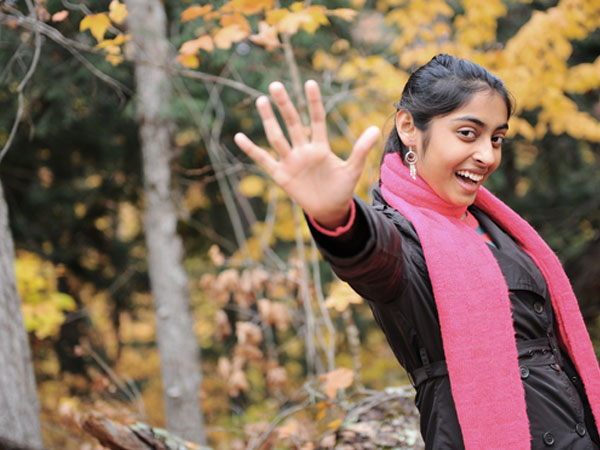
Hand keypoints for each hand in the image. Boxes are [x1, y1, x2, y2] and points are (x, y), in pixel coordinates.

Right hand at [234, 80, 379, 228]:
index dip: (313, 103)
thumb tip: (376, 128)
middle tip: (275, 85)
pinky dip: (251, 150)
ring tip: (261, 101)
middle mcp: (303, 150)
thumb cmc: (342, 188)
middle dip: (285, 105)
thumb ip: (361, 149)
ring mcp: (291, 161)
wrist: (330, 209)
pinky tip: (239, 137)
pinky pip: (264, 160)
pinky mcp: (281, 175)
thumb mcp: (353, 169)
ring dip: (269, 120)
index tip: (309, 83)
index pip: (316, 120)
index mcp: (320, 147)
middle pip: (292, 123)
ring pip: (277, 137)